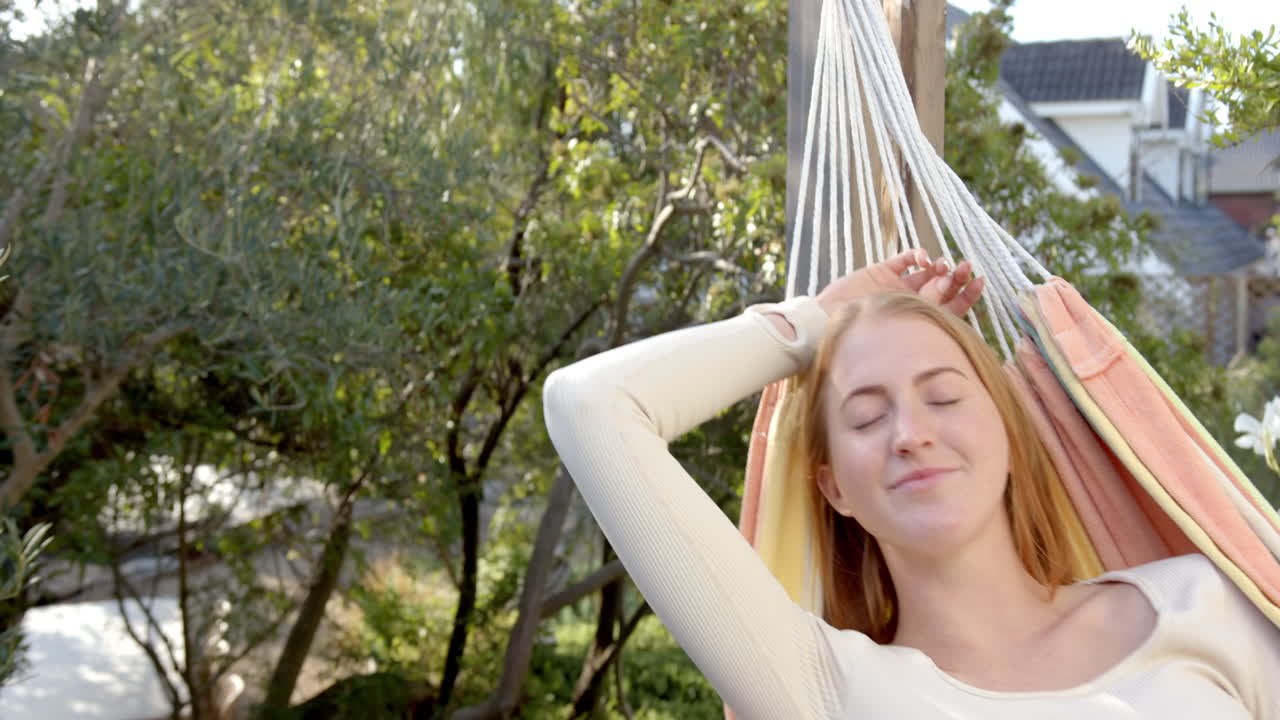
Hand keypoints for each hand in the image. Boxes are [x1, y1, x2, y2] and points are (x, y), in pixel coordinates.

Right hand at [815, 249, 983, 317]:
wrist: (827, 325)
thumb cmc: (865, 337)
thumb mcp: (905, 326)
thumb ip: (928, 306)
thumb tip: (950, 285)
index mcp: (920, 322)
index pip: (953, 308)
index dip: (969, 295)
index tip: (980, 282)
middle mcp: (911, 304)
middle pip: (944, 288)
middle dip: (957, 277)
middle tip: (965, 268)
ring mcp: (897, 287)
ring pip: (927, 272)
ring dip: (939, 266)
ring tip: (941, 266)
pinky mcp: (881, 272)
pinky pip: (905, 259)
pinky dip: (917, 254)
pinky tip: (922, 258)